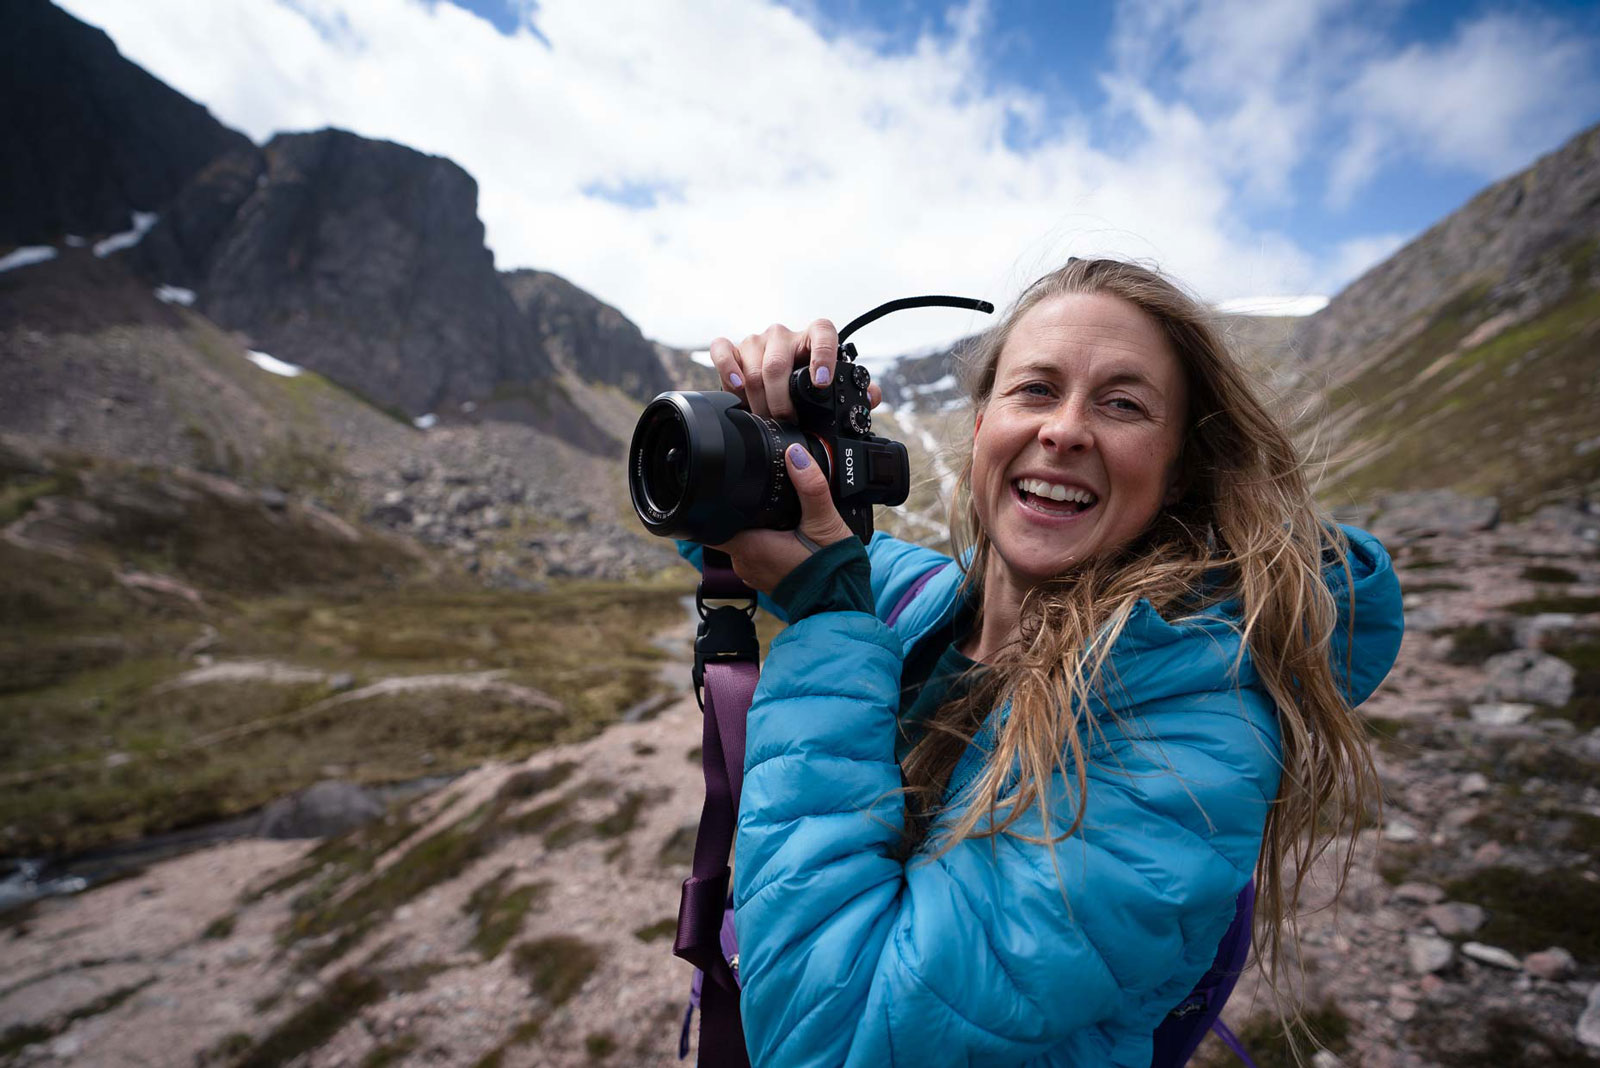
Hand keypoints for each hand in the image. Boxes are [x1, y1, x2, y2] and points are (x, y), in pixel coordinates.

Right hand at [707, 320, 881, 420]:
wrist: (776, 384)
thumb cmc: (808, 386)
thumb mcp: (834, 390)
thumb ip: (858, 393)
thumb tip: (873, 395)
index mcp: (814, 337)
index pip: (823, 333)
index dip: (823, 355)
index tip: (821, 381)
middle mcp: (784, 335)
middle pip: (777, 364)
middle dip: (781, 400)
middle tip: (787, 421)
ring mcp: (757, 340)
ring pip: (752, 367)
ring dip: (758, 399)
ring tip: (765, 417)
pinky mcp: (733, 348)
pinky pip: (723, 351)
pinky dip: (728, 369)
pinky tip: (736, 386)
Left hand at [709, 443, 854, 592]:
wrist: (840, 605)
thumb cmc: (831, 570)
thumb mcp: (824, 523)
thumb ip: (810, 487)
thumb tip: (795, 455)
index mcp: (750, 546)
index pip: (713, 521)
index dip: (715, 502)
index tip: (727, 487)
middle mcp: (745, 562)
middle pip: (728, 526)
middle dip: (740, 510)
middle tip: (762, 495)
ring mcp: (753, 573)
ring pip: (742, 540)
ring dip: (754, 527)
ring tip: (778, 516)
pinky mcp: (765, 579)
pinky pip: (756, 554)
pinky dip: (765, 542)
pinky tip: (785, 535)